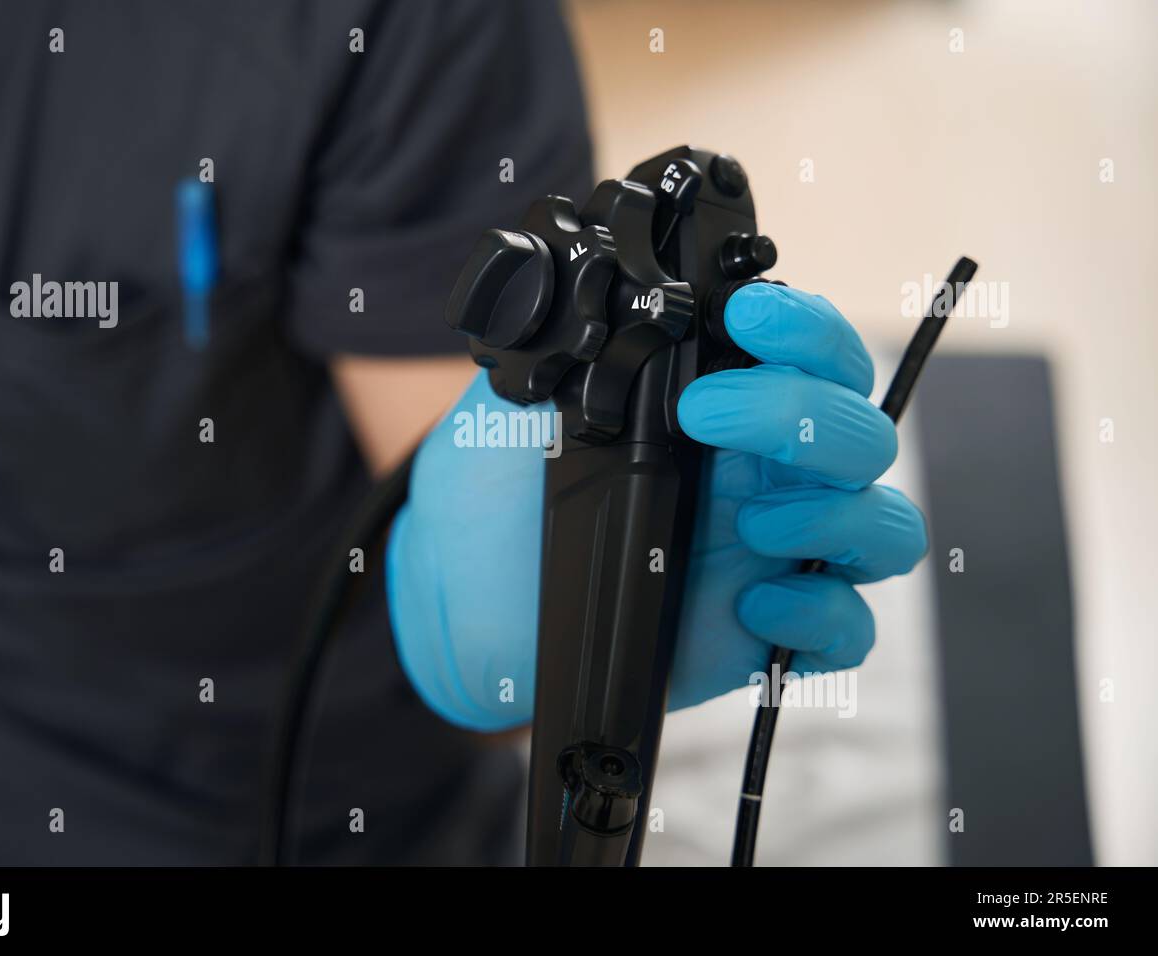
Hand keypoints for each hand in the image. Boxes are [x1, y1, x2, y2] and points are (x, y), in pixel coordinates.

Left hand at [386, 283, 927, 729]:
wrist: (458, 590)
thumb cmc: (496, 489)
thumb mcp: (525, 400)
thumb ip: (578, 346)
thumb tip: (610, 285)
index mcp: (727, 403)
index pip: (815, 353)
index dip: (806, 327)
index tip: (748, 314)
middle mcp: (767, 471)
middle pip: (861, 432)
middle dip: (800, 414)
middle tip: (704, 415)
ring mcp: (775, 550)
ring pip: (883, 526)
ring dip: (835, 516)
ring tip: (747, 524)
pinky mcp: (767, 629)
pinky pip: (848, 626)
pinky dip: (822, 616)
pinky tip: (751, 606)